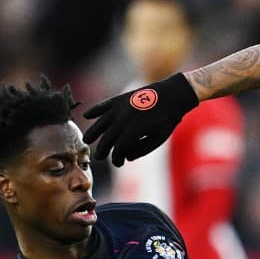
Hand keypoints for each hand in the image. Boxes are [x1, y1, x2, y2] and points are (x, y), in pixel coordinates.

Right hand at [81, 73, 198, 166]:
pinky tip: (86, 115)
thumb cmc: (167, 120)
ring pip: (101, 122)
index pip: (118, 149)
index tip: (118, 163)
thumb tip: (126, 157)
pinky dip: (94, 110)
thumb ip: (142, 149)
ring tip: (86, 140)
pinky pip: (104, 105)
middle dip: (102, 150)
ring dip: (93, 132)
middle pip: (107, 138)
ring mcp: (121, 107)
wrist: (172, 95)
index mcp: (135, 129)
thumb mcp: (159, 139)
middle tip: (98, 158)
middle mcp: (125, 118)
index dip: (116, 159)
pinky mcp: (120, 99)